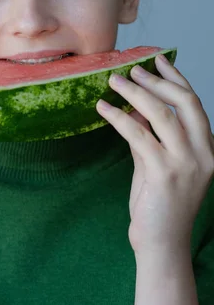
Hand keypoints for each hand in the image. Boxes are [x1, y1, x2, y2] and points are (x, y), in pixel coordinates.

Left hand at [96, 54, 213, 256]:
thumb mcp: (157, 163)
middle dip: (156, 80)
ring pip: (161, 114)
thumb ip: (150, 136)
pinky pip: (139, 135)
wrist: (162, 245)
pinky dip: (118, 117)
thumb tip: (133, 106)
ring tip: (112, 81)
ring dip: (134, 93)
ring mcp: (187, 164)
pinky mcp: (165, 174)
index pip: (194, 104)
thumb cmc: (159, 205)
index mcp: (207, 148)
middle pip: (184, 102)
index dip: (176, 78)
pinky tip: (102, 108)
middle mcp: (203, 153)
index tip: (158, 60)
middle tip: (131, 69)